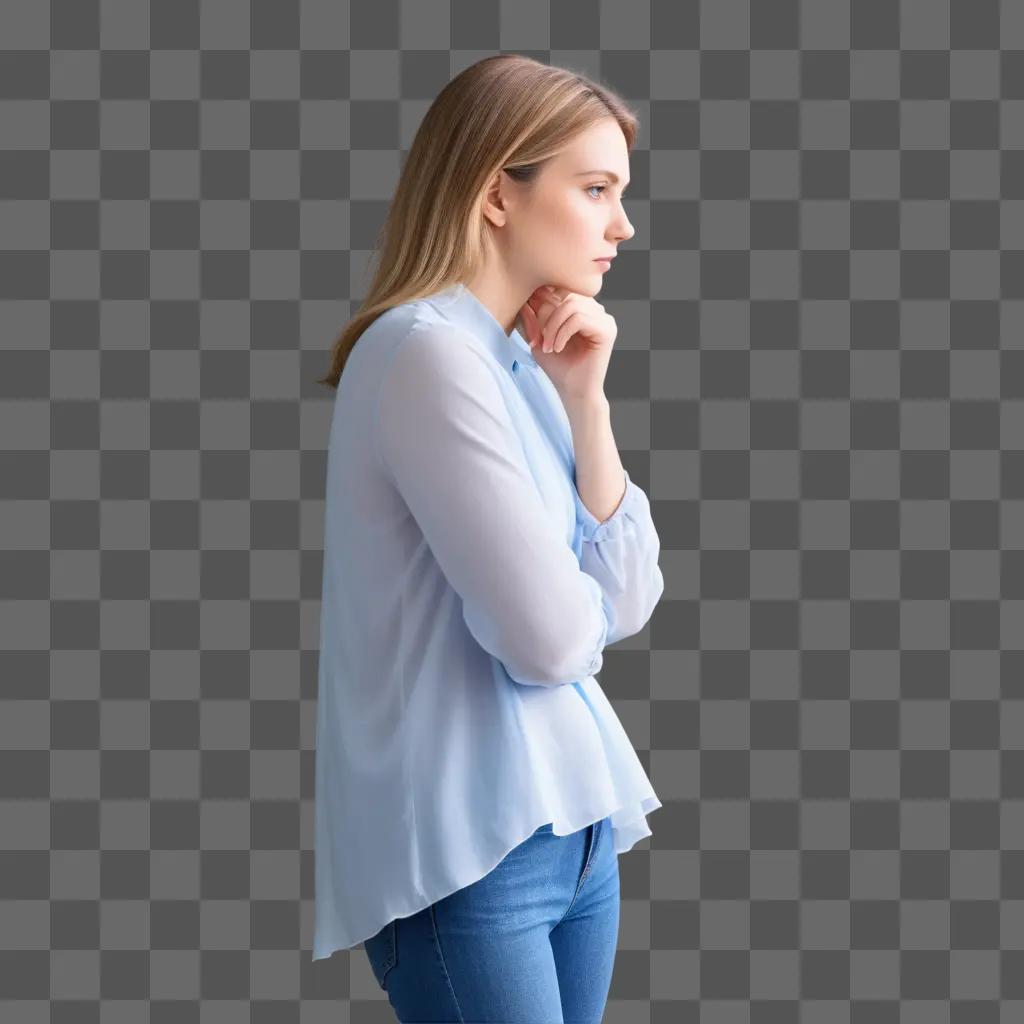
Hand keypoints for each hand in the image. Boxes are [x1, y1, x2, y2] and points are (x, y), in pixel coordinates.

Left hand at [517, 285, 616, 402]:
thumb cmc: (558, 366)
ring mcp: (604, 318)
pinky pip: (580, 318)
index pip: (560, 288)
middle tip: (538, 340)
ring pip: (572, 305)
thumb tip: (527, 296)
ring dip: (554, 326)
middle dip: (546, 316)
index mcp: (581, 306)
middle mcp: (595, 309)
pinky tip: (558, 348)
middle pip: (565, 293)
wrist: (573, 391)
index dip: (541, 301)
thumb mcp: (538, 338)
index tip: (530, 324)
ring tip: (548, 346)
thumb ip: (532, 317)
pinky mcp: (608, 329)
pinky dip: (563, 333)